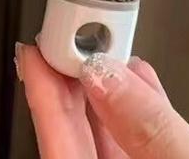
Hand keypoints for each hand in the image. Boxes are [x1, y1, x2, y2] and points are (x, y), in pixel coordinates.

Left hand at [17, 45, 188, 157]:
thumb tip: (108, 78)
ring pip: (111, 151)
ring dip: (109, 98)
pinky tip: (143, 86)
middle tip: (67, 41)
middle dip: (76, 90)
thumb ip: (151, 128)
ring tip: (105, 53)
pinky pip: (142, 156)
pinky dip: (141, 117)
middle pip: (79, 148)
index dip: (44, 100)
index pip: (58, 153)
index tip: (37, 55)